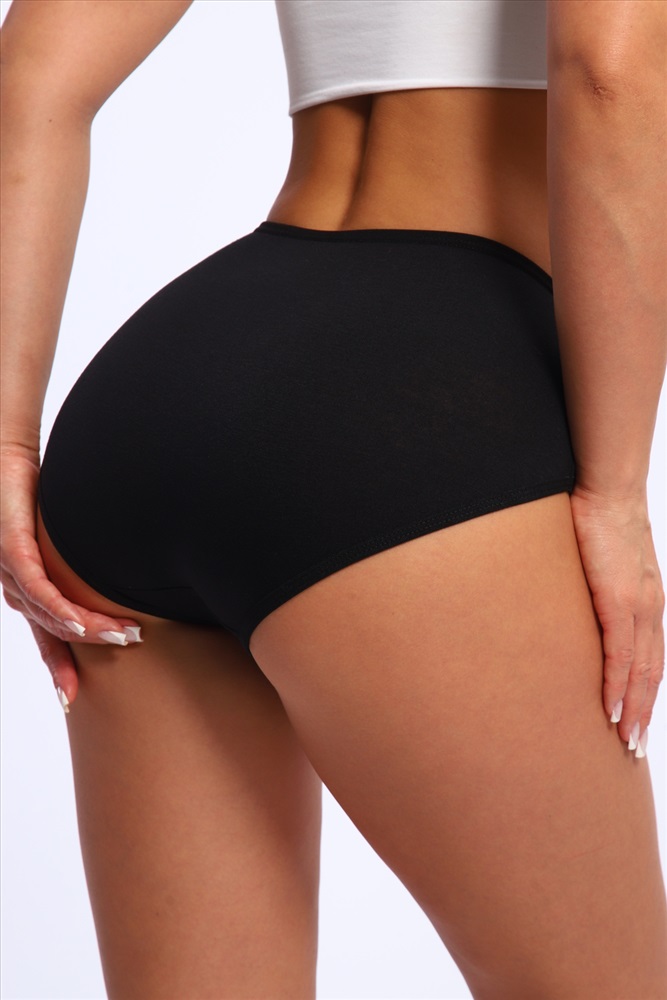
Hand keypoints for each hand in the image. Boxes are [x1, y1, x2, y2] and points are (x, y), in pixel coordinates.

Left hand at [1, 444, 142, 711]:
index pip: (45, 634)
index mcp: (25, 585)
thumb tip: (129, 578)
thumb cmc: (36, 490)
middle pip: (50, 632)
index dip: (58, 667)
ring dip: (89, 629)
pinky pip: (40, 592)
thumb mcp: (63, 540)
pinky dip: (65, 611)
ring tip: (126, 635)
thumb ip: (81, 566)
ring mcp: (9, 570)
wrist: (5, 451)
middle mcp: (13, 585)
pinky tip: (89, 623)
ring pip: (49, 616)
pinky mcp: (11, 550)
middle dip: (82, 655)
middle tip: (122, 657)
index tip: (74, 698)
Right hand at [569, 484, 664, 754]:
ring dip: (635, 710)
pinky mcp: (619, 600)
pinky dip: (618, 686)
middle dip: (644, 713)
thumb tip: (579, 600)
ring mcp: (639, 606)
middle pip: (652, 673)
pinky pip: (620, 654)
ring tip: (626, 741)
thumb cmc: (600, 518)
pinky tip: (613, 709)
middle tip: (633, 749)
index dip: (646, 693)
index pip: (651, 658)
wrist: (608, 489)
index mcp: (649, 601)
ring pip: (642, 671)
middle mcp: (651, 609)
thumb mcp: (605, 560)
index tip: (637, 721)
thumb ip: (600, 585)